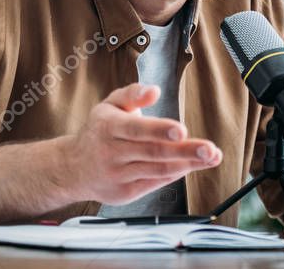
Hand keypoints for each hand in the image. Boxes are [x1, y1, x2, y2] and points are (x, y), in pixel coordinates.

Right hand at [58, 83, 221, 205]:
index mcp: (108, 127)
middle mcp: (112, 153)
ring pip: (157, 170)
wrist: (72, 169)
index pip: (136, 129)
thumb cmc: (98, 131)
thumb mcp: (110, 105)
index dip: (159, 130)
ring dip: (187, 164)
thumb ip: (133, 93)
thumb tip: (154, 90)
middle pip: (153, 153)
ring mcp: (117, 176)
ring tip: (211, 157)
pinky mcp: (124, 194)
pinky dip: (175, 174)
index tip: (182, 130)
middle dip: (185, 151)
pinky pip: (155, 183)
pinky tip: (191, 165)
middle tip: (209, 148)